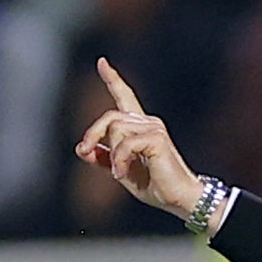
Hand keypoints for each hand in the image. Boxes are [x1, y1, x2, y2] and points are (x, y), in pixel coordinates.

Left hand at [74, 58, 202, 217]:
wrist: (179, 199)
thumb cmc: (155, 185)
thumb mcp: (122, 171)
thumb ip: (104, 158)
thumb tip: (82, 149)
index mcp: (140, 127)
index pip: (125, 97)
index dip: (113, 79)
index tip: (102, 62)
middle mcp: (148, 122)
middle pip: (110, 117)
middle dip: (93, 133)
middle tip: (84, 151)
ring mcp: (154, 128)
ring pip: (116, 129)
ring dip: (112, 154)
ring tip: (119, 173)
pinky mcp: (157, 138)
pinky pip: (125, 144)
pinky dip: (119, 160)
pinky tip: (121, 174)